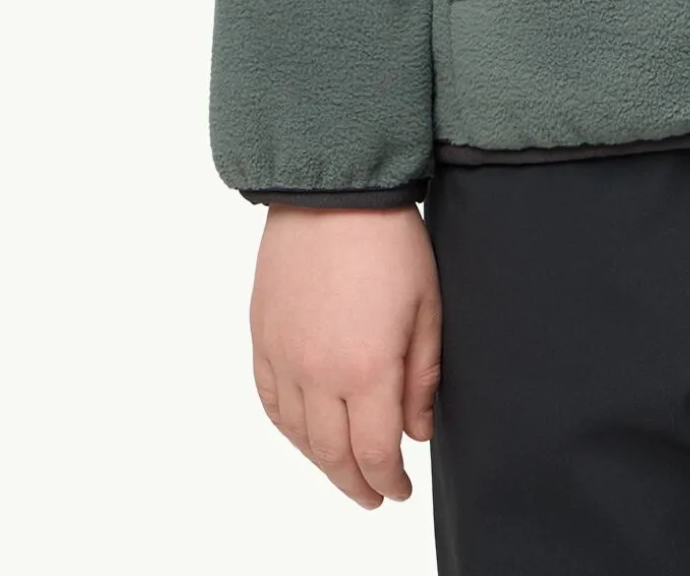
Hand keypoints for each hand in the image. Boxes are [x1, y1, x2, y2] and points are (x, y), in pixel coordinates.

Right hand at [249, 204, 441, 508]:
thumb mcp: (427, 307)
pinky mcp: (263, 338)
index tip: (400, 491)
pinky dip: (288, 429)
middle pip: (333, 455)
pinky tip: (305, 435)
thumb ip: (422, 377)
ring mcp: (284, 357)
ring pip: (299, 436)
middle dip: (356, 484)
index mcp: (366, 368)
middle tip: (374, 496)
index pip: (374, 452)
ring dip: (322, 463)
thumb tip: (417, 432)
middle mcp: (318, 373)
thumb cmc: (390, 241)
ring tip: (343, 471)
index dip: (388, 481)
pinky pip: (271, 402)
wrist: (333, 192)